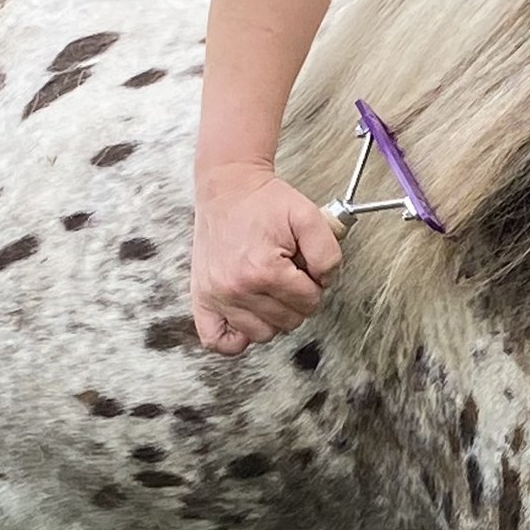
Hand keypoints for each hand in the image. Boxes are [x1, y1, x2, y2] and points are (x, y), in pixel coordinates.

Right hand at [190, 164, 341, 353]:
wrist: (228, 188)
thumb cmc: (264, 202)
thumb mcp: (309, 217)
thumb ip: (328, 253)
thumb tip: (324, 283)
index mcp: (263, 270)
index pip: (309, 302)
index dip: (314, 284)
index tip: (303, 266)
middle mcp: (236, 288)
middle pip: (288, 321)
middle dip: (296, 299)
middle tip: (287, 273)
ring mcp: (216, 296)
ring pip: (261, 334)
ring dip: (272, 317)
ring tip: (269, 288)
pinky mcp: (201, 298)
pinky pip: (217, 340)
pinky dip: (235, 337)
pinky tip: (246, 316)